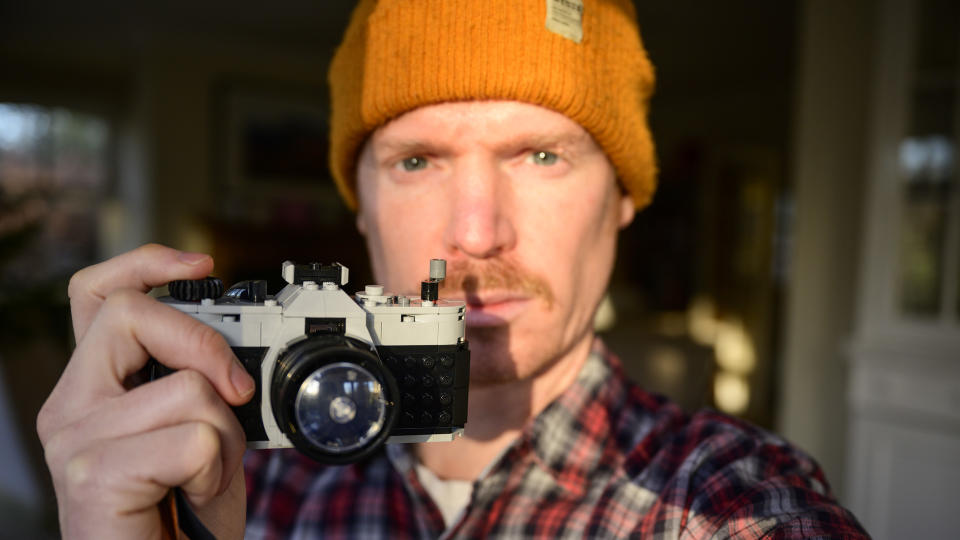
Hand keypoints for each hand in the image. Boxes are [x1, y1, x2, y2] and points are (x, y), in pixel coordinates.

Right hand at [37, 244, 254, 538]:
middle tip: (234, 393)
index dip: (144, 264)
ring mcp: (76, 439)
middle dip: (204, 346)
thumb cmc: (181, 509)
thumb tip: (230, 345)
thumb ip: (196, 381)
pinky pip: (192, 440)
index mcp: (96, 385)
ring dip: (223, 435)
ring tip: (201, 474)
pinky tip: (192, 495)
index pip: (98, 295)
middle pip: (132, 315)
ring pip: (187, 388)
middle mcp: (72, 405)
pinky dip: (216, 469)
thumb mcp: (198, 429)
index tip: (200, 264)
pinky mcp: (93, 474)